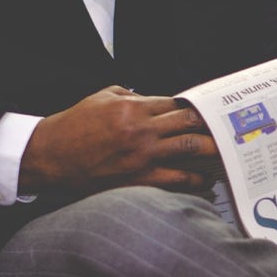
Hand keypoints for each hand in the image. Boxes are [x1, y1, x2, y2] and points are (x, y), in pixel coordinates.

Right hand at [19, 85, 219, 195]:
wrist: (49, 156)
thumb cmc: (73, 126)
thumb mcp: (101, 98)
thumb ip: (130, 95)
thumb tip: (152, 98)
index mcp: (133, 108)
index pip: (175, 104)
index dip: (193, 106)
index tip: (207, 110)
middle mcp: (141, 130)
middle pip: (189, 122)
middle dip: (210, 124)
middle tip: (228, 127)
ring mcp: (142, 156)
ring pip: (189, 148)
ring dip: (211, 149)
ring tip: (227, 151)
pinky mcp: (138, 179)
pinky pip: (176, 179)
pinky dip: (195, 180)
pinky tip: (206, 181)